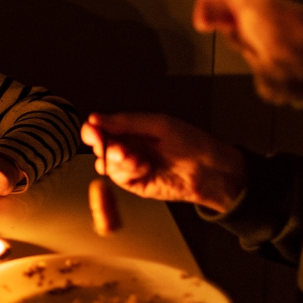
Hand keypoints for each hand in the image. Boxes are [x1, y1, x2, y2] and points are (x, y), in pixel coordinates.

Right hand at [81, 113, 245, 213]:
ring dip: (117, 160)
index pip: (103, 127)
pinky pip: (119, 177)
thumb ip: (125, 122)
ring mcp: (131, 166)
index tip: (92, 131)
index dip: (93, 129)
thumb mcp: (157, 124)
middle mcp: (129, 147)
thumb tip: (96, 118)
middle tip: (117, 147)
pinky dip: (127, 171)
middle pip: (101, 146)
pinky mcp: (136, 184)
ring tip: (135, 158)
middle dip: (106, 146)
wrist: (210, 170)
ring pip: (107, 163)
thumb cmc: (192, 143)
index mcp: (132, 129)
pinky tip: (142, 166)